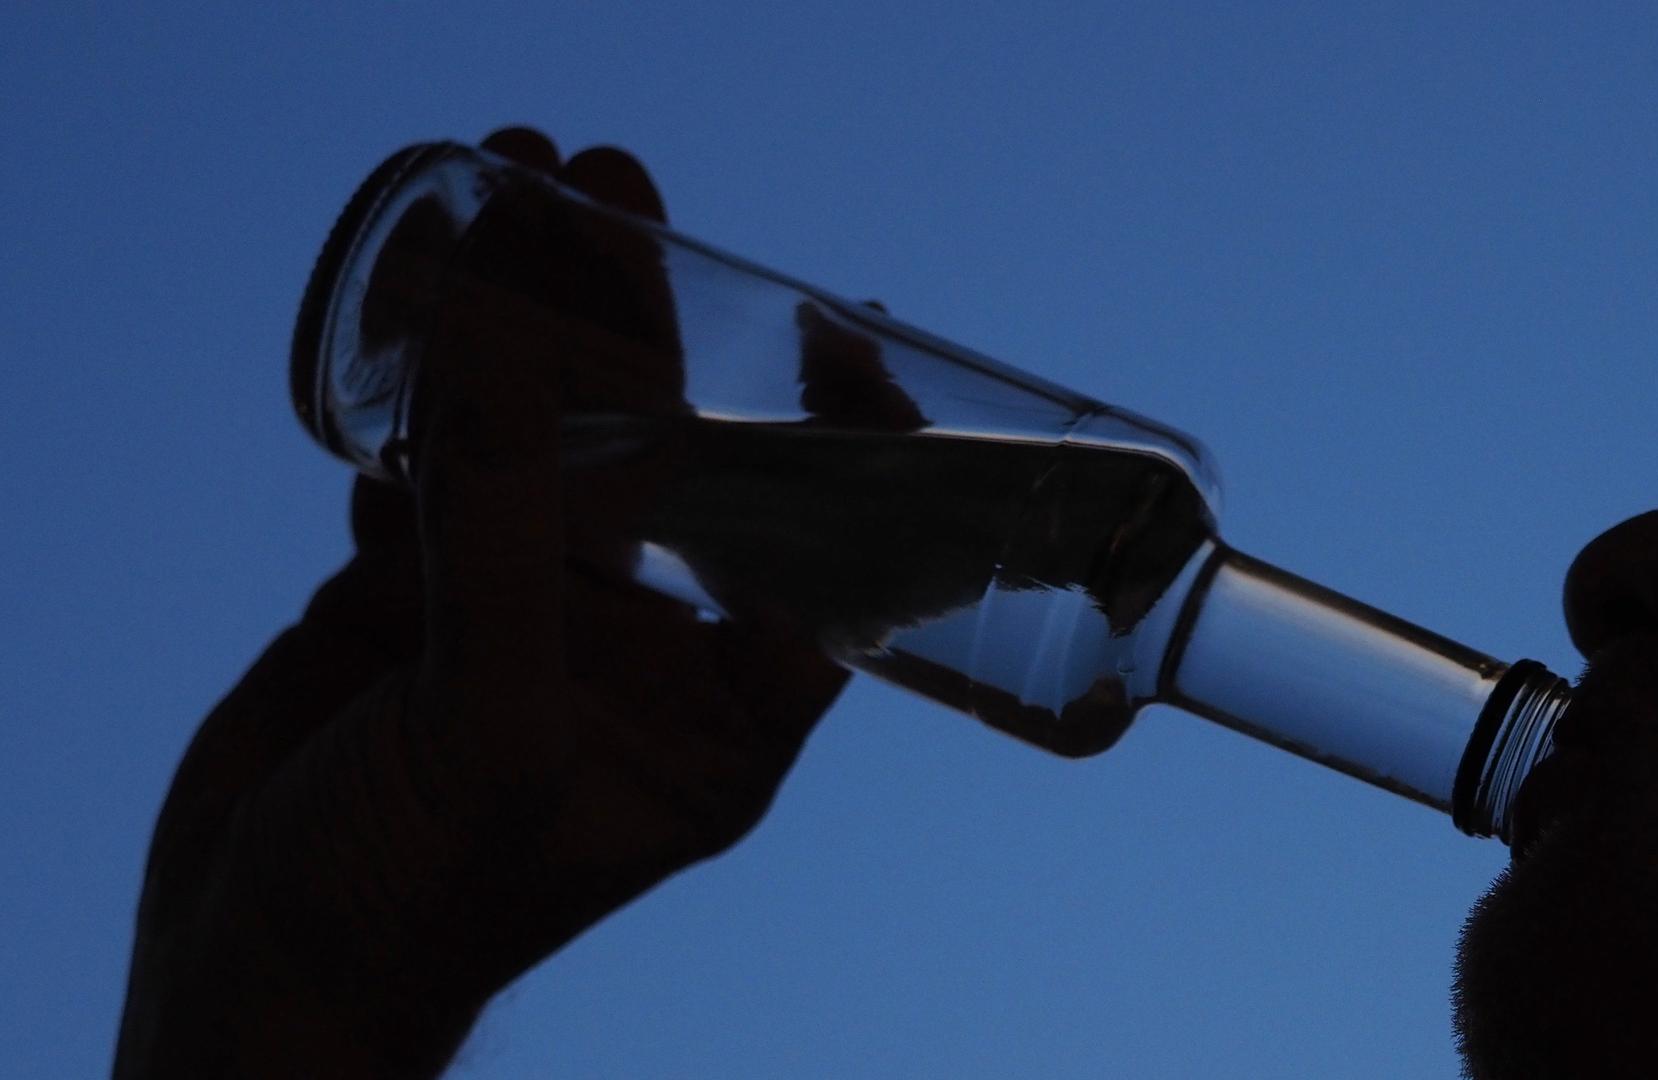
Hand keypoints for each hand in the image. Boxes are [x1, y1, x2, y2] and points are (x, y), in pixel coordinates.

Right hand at [113, 128, 849, 1077]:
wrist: (255, 971)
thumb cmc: (414, 903)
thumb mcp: (498, 727)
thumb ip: (509, 545)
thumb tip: (507, 348)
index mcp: (721, 717)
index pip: (821, 555)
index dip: (842, 440)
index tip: (831, 330)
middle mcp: (640, 656)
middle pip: (667, 460)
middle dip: (641, 324)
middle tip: (606, 189)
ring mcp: (526, 623)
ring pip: (546, 447)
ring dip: (523, 327)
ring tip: (503, 189)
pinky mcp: (419, 609)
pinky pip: (438, 476)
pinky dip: (420, 399)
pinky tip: (413, 307)